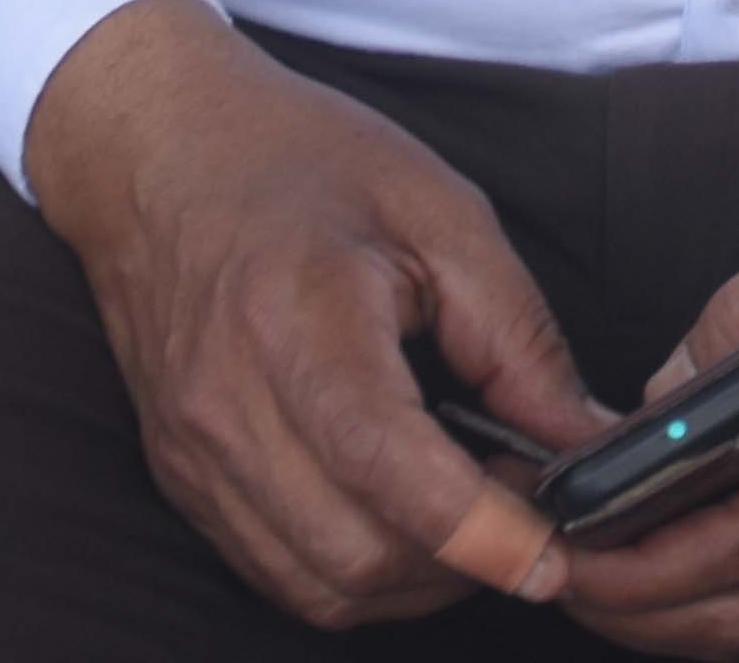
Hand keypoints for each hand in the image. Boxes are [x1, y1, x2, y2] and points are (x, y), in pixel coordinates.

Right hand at [26, 0, 613, 623]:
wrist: (156, 153)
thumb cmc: (302, 160)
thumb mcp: (441, 213)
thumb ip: (516, 335)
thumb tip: (581, 435)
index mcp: (294, 322)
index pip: (385, 468)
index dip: (479, 531)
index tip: (553, 558)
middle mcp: (225, 407)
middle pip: (354, 554)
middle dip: (461, 561)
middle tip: (529, 503)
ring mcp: (192, 453)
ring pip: (315, 584)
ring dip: (412, 579)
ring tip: (474, 510)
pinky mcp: (180, 477)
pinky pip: (274, 568)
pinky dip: (353, 568)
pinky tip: (404, 512)